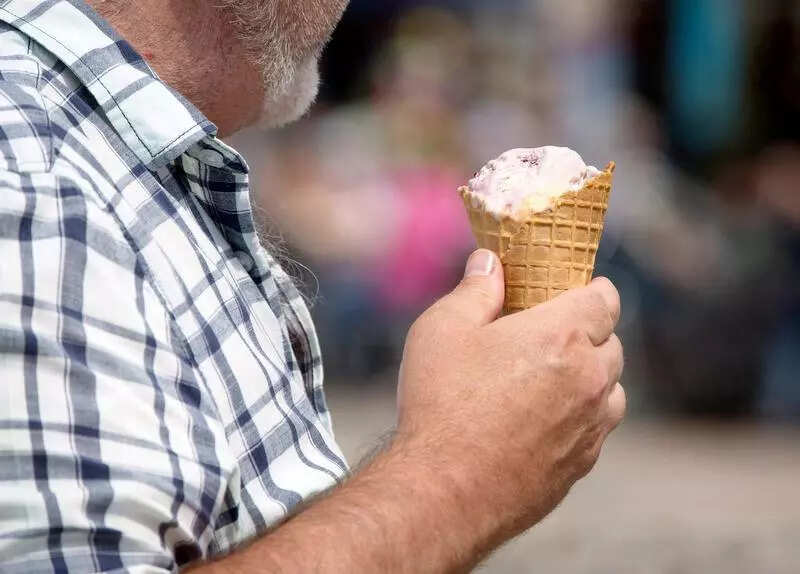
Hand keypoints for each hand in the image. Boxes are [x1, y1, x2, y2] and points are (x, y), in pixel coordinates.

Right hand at [397, 249, 624, 535]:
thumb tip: (490, 262)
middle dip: (590, 334)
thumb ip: (475, 289)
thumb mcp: (443, 330)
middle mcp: (589, 379)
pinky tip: (543, 421)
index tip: (579, 288)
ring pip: (611, 390)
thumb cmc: (441, 404)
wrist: (445, 490)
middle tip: (552, 334)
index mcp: (561, 336)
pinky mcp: (581, 465)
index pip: (605, 300)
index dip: (594, 289)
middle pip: (612, 344)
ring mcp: (590, 427)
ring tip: (551, 380)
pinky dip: (581, 417)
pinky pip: (595, 430)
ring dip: (591, 378)